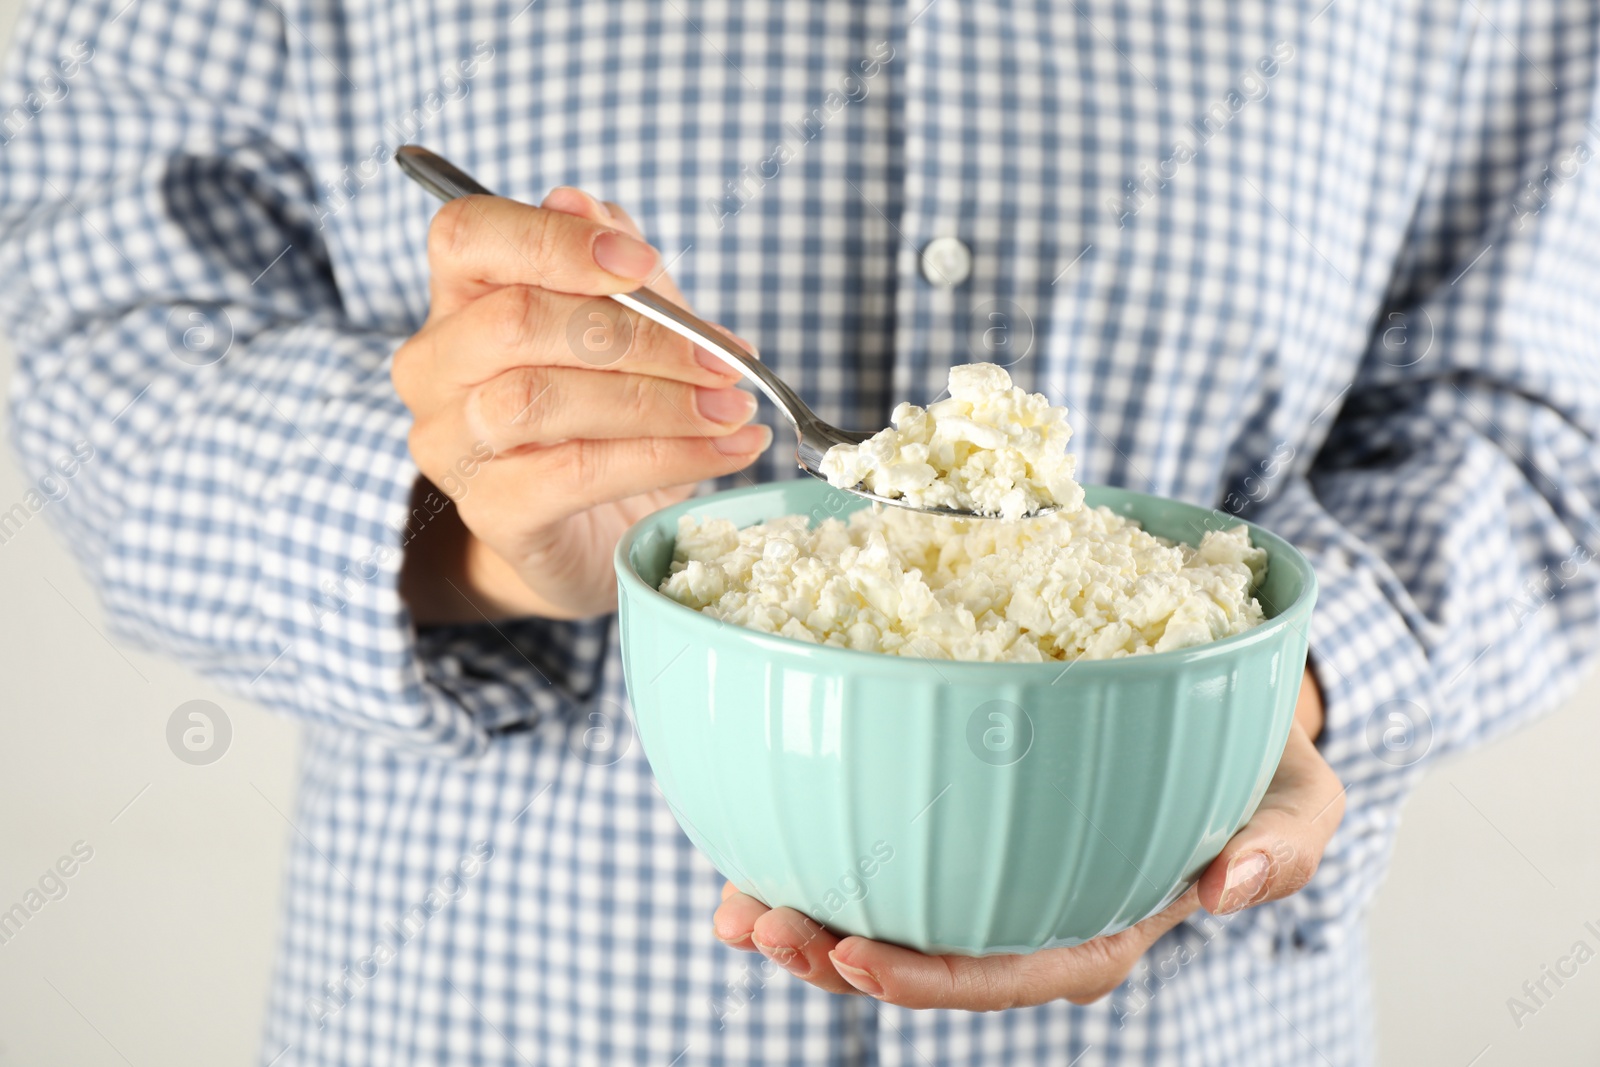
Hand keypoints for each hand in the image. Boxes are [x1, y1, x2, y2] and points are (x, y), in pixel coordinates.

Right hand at [394, 188, 771, 623]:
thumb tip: (588, 204)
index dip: (553, 240)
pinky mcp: (490, 511)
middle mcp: (436, 366)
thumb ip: (619, 276)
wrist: (596, 535)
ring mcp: (452, 443)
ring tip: (733, 407)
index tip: (640, 263)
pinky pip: (575, 473)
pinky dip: (666, 457)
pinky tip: (725, 451)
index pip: (470, 235)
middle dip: (639, 335)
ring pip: (541, 398)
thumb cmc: (609, 419)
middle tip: (723, 358)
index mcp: (460, 297)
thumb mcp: (632, 335)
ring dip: (658, 400)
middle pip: (517, 321)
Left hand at [712, 667, 1342, 1008]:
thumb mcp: (1300, 798)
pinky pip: (880, 844)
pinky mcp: (956, 812)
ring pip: (891, 910)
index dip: (935, 978)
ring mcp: (991, 864)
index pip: (1017, 968)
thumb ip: (1285, 842)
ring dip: (809, 916)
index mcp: (1105, 918)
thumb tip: (1232, 885)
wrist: (1225, 704)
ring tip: (735, 905)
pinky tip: (744, 843)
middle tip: (764, 925)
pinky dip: (810, 846)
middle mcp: (1035, 904)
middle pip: (931, 953)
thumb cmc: (1260, 765)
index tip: (857, 959)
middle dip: (840, 957)